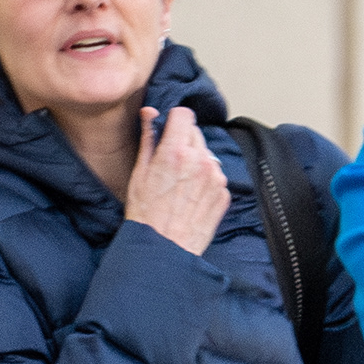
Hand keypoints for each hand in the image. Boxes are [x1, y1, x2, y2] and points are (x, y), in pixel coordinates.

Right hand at [123, 107, 228, 254]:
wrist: (164, 250)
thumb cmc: (146, 215)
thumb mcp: (139, 173)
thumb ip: (148, 138)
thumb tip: (150, 113)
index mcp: (176, 152)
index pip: (184, 114)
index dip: (174, 120)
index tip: (168, 131)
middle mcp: (200, 161)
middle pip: (195, 133)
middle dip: (183, 142)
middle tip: (169, 163)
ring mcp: (215, 178)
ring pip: (206, 154)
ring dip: (195, 161)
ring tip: (180, 184)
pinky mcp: (224, 193)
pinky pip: (215, 176)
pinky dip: (205, 180)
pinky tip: (190, 197)